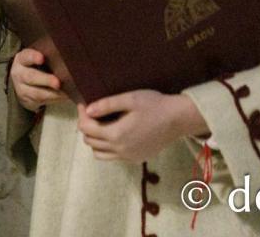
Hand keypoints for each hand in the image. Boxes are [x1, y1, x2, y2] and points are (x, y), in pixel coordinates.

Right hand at [10, 48, 66, 111]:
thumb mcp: (38, 57)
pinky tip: (64, 96)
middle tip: (57, 83)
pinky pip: (41, 102)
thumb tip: (66, 55)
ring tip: (66, 93)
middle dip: (45, 80)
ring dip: (52, 94)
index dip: (33, 57)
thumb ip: (48, 56)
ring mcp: (22, 89)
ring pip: (36, 93)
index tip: (42, 58)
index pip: (26, 56)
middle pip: (31, 77)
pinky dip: (54, 99)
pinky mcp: (27, 100)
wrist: (24, 81)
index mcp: (22, 59)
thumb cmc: (37, 65)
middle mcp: (19, 74)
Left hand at [76, 90, 207, 161]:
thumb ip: (106, 105)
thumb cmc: (154, 105)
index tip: (84, 104)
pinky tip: (115, 133)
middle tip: (91, 112)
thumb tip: (87, 110)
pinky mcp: (136, 159)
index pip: (86, 129)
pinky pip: (113, 157)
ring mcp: (128, 157)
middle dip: (86, 126)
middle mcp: (120, 150)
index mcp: (116, 134)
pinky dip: (108, 147)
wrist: (178, 119)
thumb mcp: (130, 99)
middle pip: (90, 142)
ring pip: (99, 153)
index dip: (81, 115)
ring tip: (101, 124)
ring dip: (95, 140)